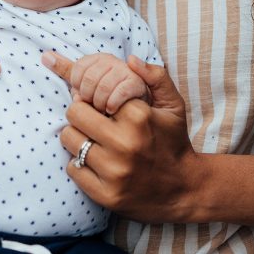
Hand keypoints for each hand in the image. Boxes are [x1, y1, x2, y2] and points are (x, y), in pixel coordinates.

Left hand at [41, 52, 201, 222]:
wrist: (185, 190)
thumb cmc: (173, 142)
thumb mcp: (173, 106)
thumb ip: (155, 76)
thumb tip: (130, 59)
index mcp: (139, 116)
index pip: (91, 94)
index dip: (93, 98)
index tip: (102, 106)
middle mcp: (125, 143)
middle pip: (74, 114)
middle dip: (81, 115)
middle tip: (93, 122)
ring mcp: (114, 171)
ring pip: (69, 140)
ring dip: (77, 138)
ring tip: (94, 141)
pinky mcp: (106, 194)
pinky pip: (73, 168)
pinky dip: (79, 164)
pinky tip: (96, 164)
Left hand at [70, 53, 148, 114]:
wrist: (135, 104)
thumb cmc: (106, 94)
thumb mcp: (86, 80)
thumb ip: (66, 70)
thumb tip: (44, 56)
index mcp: (97, 58)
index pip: (78, 69)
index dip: (78, 87)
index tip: (83, 96)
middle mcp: (112, 60)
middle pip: (89, 79)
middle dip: (88, 97)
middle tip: (92, 106)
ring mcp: (124, 71)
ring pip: (103, 88)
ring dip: (99, 104)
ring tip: (102, 110)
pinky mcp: (136, 83)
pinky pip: (118, 94)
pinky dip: (111, 105)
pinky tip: (111, 110)